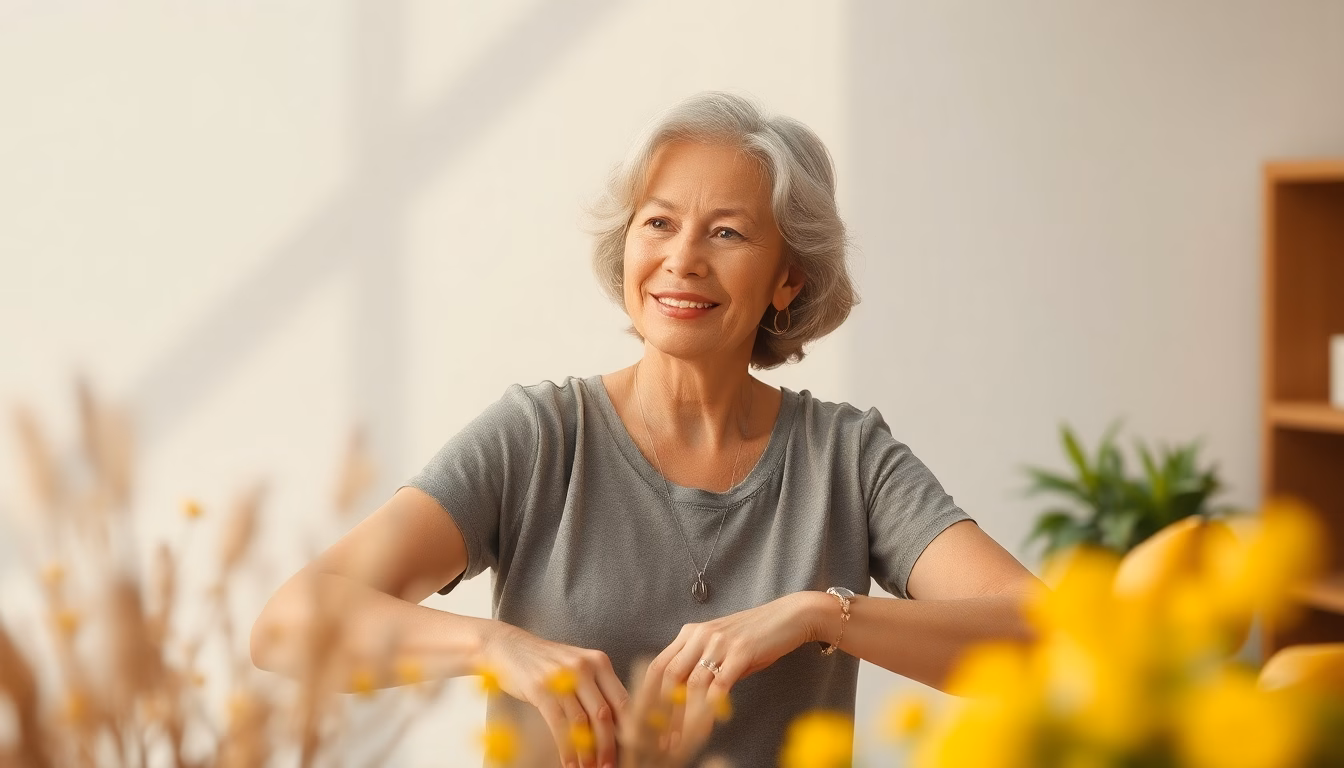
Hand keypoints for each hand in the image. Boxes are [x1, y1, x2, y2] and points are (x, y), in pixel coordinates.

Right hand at [480, 622, 628, 767]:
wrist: (510, 647)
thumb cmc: (548, 663)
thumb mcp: (578, 668)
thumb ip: (597, 690)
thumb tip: (617, 727)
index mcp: (599, 662)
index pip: (622, 700)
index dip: (629, 729)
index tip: (631, 750)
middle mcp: (585, 667)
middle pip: (604, 713)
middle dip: (609, 745)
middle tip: (610, 765)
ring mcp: (562, 677)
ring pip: (582, 722)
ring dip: (587, 751)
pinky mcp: (541, 689)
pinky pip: (559, 725)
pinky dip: (566, 749)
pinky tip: (569, 763)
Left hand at [622, 592, 827, 763]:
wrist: (790, 616)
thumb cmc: (756, 636)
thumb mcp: (722, 647)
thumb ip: (702, 667)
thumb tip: (684, 700)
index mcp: (690, 633)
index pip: (658, 665)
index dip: (647, 695)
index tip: (644, 722)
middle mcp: (700, 634)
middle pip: (668, 675)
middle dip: (661, 711)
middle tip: (658, 739)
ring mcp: (720, 642)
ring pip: (691, 684)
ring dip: (683, 716)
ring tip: (679, 741)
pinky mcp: (741, 651)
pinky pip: (719, 685)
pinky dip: (709, 709)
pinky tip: (705, 727)